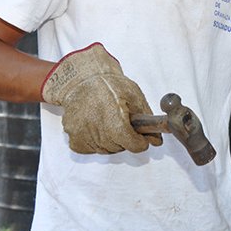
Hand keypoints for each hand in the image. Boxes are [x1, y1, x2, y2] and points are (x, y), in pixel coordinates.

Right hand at [41, 43, 161, 153]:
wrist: (83, 80)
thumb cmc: (109, 85)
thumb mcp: (135, 97)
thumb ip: (147, 121)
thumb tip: (156, 140)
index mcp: (114, 119)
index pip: (132, 144)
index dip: (140, 141)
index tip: (141, 137)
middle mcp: (96, 129)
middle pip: (120, 147)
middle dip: (126, 138)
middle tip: (124, 123)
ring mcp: (82, 134)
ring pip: (106, 150)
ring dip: (112, 141)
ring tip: (109, 121)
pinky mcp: (73, 137)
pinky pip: (91, 149)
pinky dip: (97, 142)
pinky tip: (98, 127)